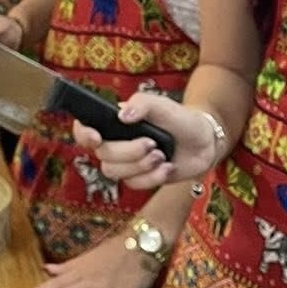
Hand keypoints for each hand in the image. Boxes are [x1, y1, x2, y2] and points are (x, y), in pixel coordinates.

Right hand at [70, 89, 214, 188]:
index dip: (83, 134)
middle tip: (153, 144)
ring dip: (140, 166)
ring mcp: (125, 163)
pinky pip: (132, 184)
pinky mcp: (138, 178)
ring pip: (114, 172)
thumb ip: (142, 103)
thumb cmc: (179, 119)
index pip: (84, 129)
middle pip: (102, 154)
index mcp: (114, 122)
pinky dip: (152, 178)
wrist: (203, 143)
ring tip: (162, 156)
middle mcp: (115, 142)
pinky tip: (168, 168)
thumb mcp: (162, 104)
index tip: (96, 137)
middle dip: (128, 152)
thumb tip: (122, 115)